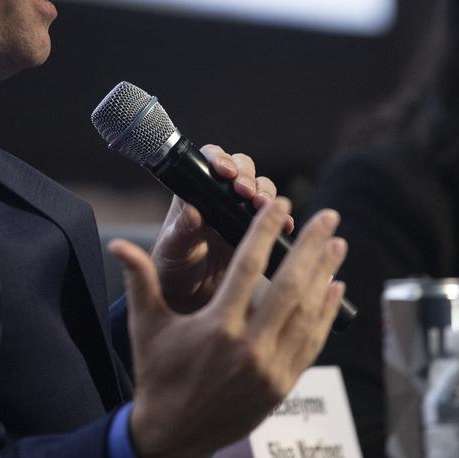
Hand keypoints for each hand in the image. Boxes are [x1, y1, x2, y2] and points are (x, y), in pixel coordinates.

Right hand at [109, 197, 345, 457]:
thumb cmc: (158, 375)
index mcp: (217, 328)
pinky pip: (312, 343)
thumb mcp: (146, 327)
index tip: (282, 204)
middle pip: (290, 286)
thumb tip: (117, 244)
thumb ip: (140, 281)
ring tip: (337, 244)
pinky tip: (336, 288)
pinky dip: (326, 314)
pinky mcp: (283, 385)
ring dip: (326, 275)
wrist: (172, 435)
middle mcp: (249, 348)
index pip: (249, 267)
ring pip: (307, 313)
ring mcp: (271, 369)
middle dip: (312, 247)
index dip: (266, 231)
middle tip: (329, 216)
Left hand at [147, 144, 291, 312]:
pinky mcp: (256, 231)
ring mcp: (240, 212)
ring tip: (264, 207)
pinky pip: (274, 218)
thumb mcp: (173, 250)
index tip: (225, 172)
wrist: (190, 297)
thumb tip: (192, 211)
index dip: (221, 160)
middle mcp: (220, 196)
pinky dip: (282, 218)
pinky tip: (285, 226)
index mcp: (195, 192)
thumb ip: (181, 231)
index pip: (210, 161)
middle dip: (248, 177)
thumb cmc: (173, 268)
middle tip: (247, 193)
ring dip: (266, 193)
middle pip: (242, 169)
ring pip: (261, 189)